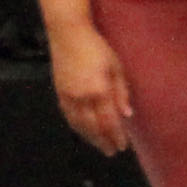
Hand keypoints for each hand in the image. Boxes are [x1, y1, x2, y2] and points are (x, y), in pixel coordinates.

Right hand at [50, 25, 133, 155]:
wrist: (68, 34)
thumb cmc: (96, 47)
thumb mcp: (116, 66)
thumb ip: (121, 92)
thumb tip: (127, 114)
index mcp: (99, 90)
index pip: (109, 121)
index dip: (116, 136)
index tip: (123, 146)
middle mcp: (82, 97)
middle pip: (94, 127)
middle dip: (103, 141)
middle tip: (112, 152)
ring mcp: (68, 96)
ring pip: (79, 125)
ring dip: (90, 138)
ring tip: (100, 145)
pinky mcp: (59, 93)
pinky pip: (69, 117)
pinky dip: (77, 128)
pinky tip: (84, 132)